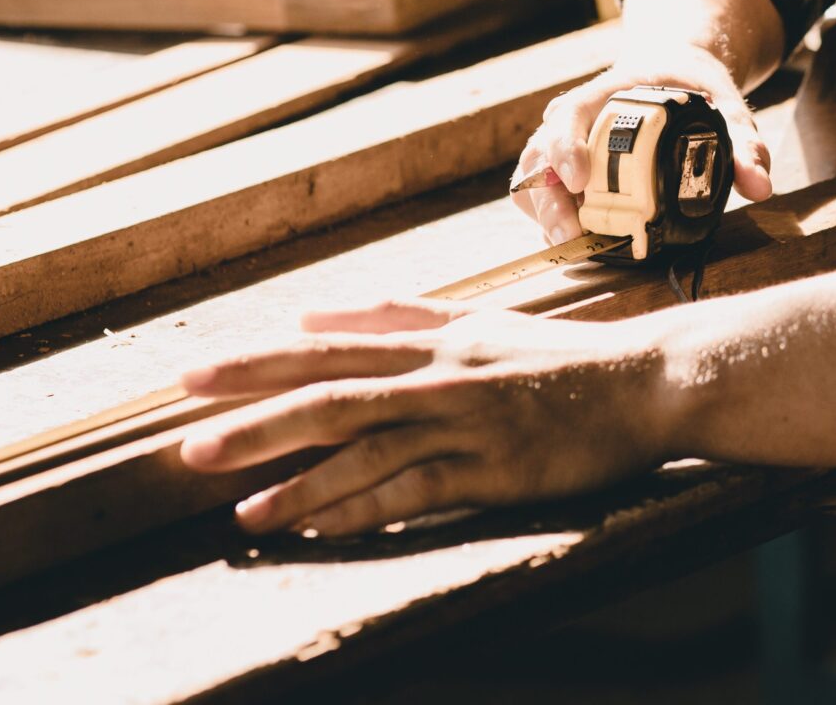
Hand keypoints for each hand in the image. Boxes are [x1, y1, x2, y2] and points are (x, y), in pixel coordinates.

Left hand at [176, 299, 676, 536]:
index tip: (190, 378)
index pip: (326, 348)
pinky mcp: (495, 466)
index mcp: (432, 340)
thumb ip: (399, 315)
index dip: (255, 363)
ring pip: (366, 446)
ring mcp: (467, 420)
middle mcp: (440, 374)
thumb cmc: (562, 357)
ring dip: (296, 477)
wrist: (648, 381)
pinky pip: (416, 490)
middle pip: (331, 393)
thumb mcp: (477, 321)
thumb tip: (314, 310)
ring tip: (237, 506)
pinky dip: (362, 508)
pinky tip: (318, 525)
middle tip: (188, 444)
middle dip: (255, 417)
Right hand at [507, 40, 774, 244]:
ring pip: (531, 180)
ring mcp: (561, 145)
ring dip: (545, 215)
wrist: (668, 70)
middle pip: (539, 155)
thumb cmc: (690, 88)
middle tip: (570, 233)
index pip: (570, 114)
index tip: (579, 178)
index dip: (566, 146)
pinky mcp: (560, 169)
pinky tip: (577, 239)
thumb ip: (744, 143)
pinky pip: (538, 197)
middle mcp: (573, 119)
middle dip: (549, 199)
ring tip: (572, 245)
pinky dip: (549, 220)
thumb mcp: (724, 105)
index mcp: (606, 94)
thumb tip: (760, 187)